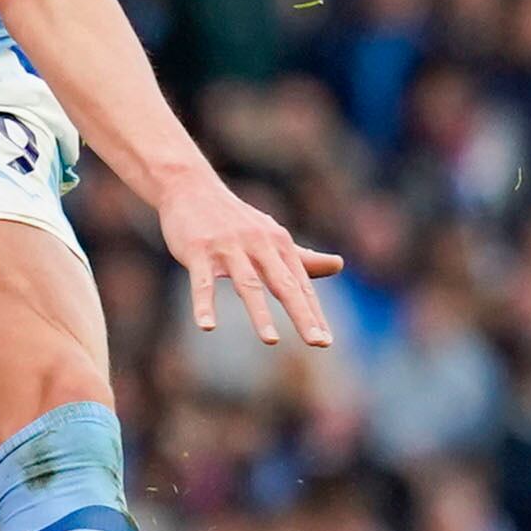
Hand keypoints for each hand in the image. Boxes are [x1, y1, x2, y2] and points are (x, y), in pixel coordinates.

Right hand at [158, 173, 343, 346]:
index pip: (300, 284)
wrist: (191, 187)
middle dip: (302, 315)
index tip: (325, 341)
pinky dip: (204, 305)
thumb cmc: (235, 219)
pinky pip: (202, 283)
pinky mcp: (199, 251)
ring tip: (271, 341)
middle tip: (317, 342)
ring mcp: (228, 248)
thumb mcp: (271, 235)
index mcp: (278, 243)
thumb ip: (304, 257)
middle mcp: (258, 244)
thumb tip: (339, 265)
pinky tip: (207, 327)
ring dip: (259, 313)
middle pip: (283, 284)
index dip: (313, 313)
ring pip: (248, 284)